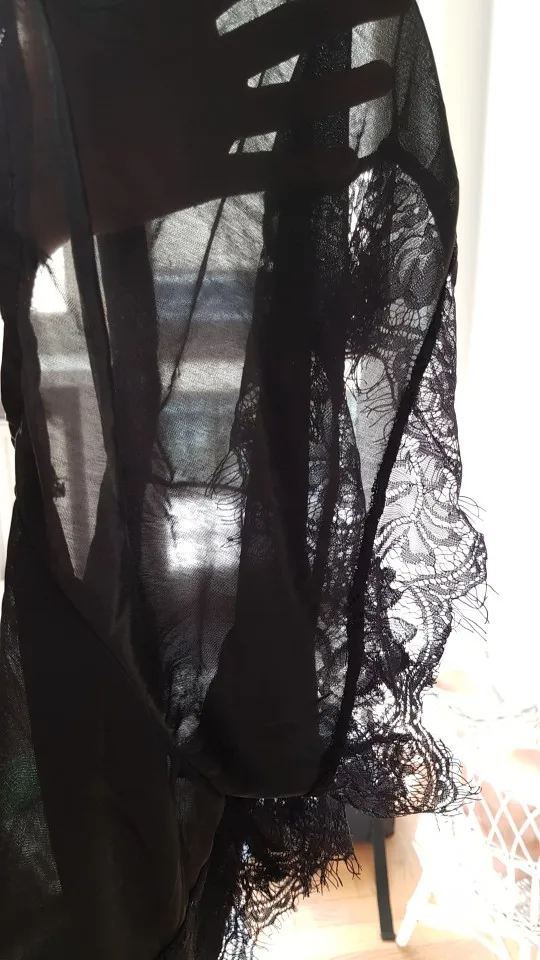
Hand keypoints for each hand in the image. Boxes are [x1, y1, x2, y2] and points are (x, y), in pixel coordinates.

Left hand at [21, 0, 409, 252]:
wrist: (37, 186)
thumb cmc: (41, 103)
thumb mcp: (53, 30)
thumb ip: (62, 5)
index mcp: (170, 26)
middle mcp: (203, 69)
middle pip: (283, 32)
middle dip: (334, 12)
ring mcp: (208, 124)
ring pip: (285, 102)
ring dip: (333, 91)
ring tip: (382, 75)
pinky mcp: (204, 175)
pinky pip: (263, 172)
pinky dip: (304, 170)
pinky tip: (348, 164)